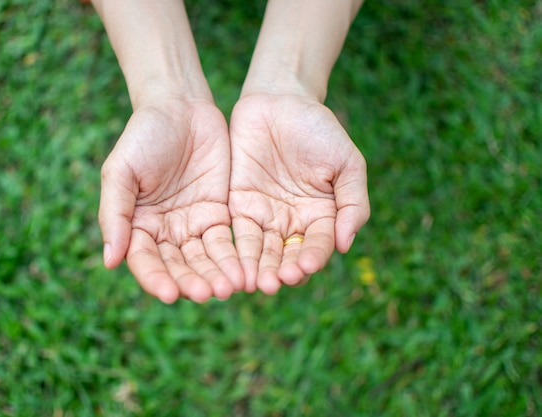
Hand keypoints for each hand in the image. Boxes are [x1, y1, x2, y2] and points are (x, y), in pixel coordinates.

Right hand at [99, 98, 243, 302]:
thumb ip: (114, 214)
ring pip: (204, 259)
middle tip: (208, 295)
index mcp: (136, 225)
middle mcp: (164, 232)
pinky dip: (233, 258)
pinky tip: (244, 272)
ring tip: (229, 289)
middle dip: (192, 281)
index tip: (170, 295)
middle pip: (177, 265)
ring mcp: (192, 225)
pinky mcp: (218, 215)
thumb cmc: (143, 135)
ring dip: (216, 275)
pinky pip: (226, 242)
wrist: (180, 107)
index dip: (156, 279)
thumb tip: (109, 262)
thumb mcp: (120, 171)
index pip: (144, 261)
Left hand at [229, 93, 369, 293]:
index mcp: (321, 216)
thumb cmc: (320, 129)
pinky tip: (234, 264)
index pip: (317, 245)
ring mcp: (264, 215)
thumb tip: (346, 245)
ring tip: (254, 283)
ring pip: (260, 250)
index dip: (313, 257)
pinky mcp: (237, 205)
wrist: (281, 100)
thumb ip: (352, 203)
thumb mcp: (347, 163)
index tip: (306, 267)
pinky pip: (236, 232)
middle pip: (287, 255)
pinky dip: (235, 250)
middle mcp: (292, 222)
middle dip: (281, 270)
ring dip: (257, 268)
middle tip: (275, 282)